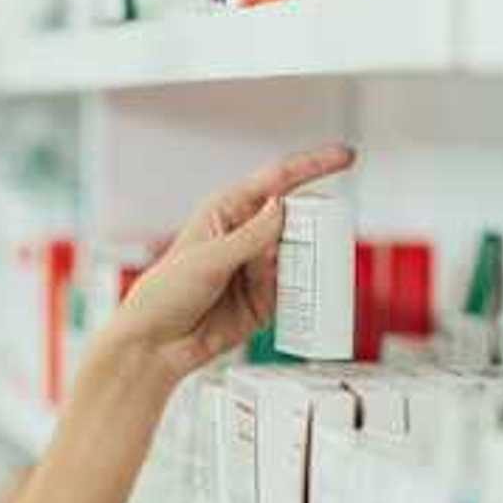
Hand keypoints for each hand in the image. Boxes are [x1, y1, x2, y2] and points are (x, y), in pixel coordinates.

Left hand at [103, 144, 356, 379]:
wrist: (156, 345)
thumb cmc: (164, 295)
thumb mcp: (209, 260)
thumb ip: (250, 236)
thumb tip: (282, 207)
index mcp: (226, 211)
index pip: (277, 180)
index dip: (313, 166)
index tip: (345, 157)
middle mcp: (245, 235)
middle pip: (296, 218)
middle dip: (316, 225)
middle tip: (329, 235)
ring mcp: (256, 267)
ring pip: (300, 254)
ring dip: (309, 261)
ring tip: (305, 273)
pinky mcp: (264, 299)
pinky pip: (296, 289)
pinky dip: (304, 291)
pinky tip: (302, 295)